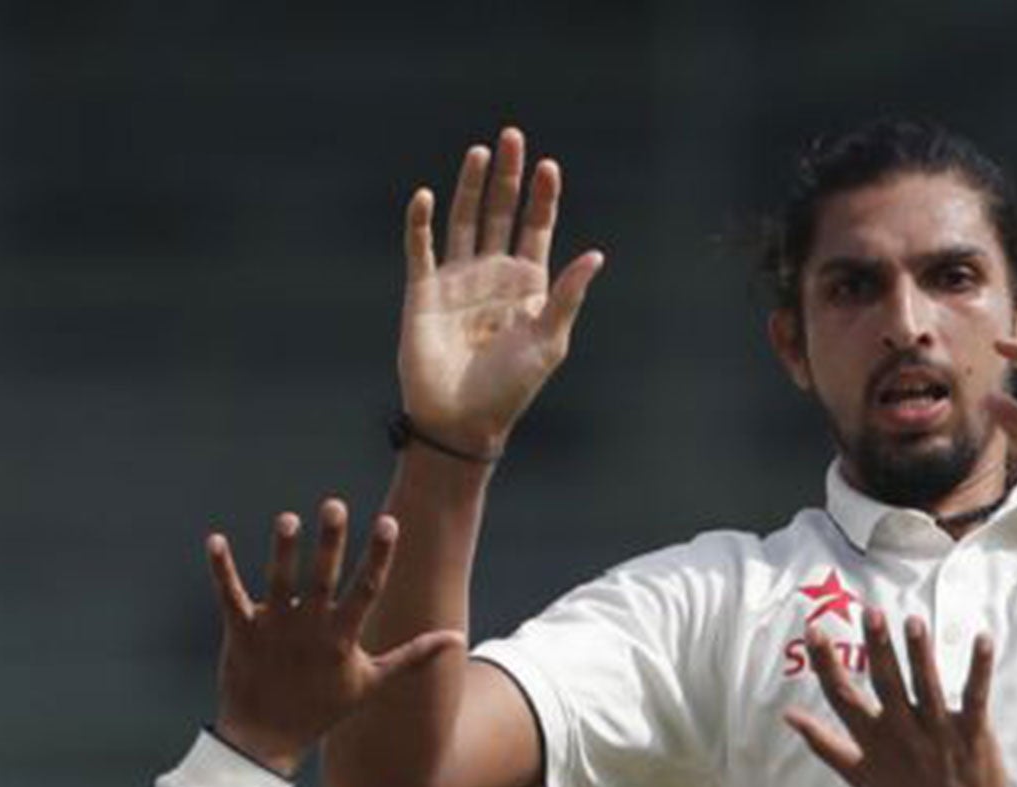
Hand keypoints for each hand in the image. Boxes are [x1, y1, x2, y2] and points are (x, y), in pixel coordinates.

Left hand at [207, 500, 464, 775]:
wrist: (266, 739)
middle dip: (330, 541)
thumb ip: (412, 656)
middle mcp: (309, 630)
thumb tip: (455, 639)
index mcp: (341, 638)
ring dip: (283, 550)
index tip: (388, 522)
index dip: (379, 555)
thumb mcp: (371, 682)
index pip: (366, 589)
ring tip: (287, 518)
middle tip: (334, 505)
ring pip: (279, 582)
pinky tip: (216, 540)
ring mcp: (274, 630)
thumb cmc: (322, 709)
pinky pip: (230, 596)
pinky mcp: (241, 633)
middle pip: (321, 578)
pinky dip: (222, 569)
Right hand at [397, 126, 605, 457]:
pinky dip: (421, 223)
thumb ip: (568, 296)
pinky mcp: (423, 293)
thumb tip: (596, 254)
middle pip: (500, 214)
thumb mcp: (549, 341)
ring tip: (480, 152)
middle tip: (512, 136)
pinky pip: (420, 249)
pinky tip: (427, 196)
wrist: (462, 421)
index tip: (549, 166)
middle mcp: (492, 276)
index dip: (542, 198)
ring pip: (464, 221)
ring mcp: (457, 282)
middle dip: (507, 177)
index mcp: (527, 287)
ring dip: (471, 187)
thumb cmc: (511, 388)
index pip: (536, 230)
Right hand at [783, 607, 1008, 786]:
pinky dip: (980, 667)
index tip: (814, 632)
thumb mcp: (858, 777)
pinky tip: (981, 638)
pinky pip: (976, 695)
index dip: (826, 664)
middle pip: (886, 684)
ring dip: (920, 652)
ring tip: (912, 621)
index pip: (842, 698)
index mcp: (872, 742)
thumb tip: (789, 716)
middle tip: (870, 612)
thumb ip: (824, 744)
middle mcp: (902, 734)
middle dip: (877, 647)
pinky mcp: (972, 733)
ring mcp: (938, 732)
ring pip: (927, 686)